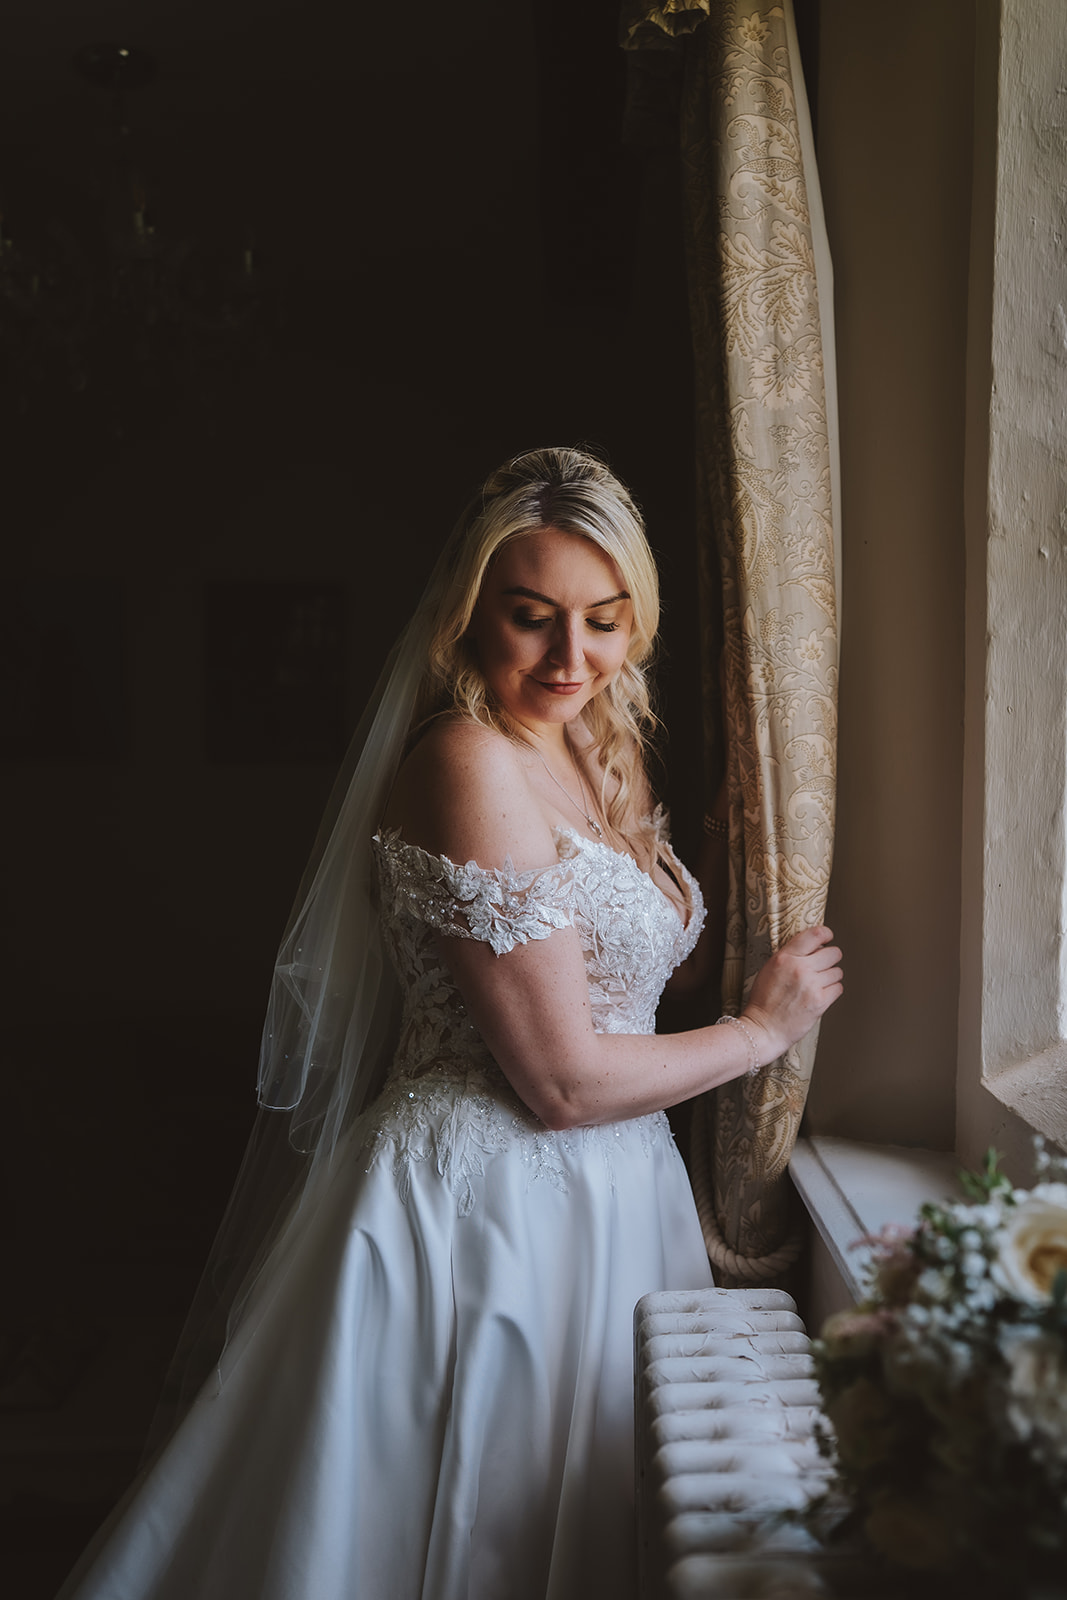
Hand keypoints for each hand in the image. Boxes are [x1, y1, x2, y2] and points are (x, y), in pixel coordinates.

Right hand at [742, 925, 842, 1064]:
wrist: (763, 1028)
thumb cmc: (764, 1001)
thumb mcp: (770, 969)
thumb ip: (790, 956)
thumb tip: (814, 947)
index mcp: (785, 957)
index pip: (815, 934)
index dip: (826, 934)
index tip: (827, 937)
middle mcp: (799, 968)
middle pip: (833, 953)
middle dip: (830, 958)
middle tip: (823, 965)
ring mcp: (811, 985)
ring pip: (837, 972)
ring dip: (830, 977)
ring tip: (817, 984)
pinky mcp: (820, 1001)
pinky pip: (838, 988)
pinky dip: (832, 991)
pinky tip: (820, 994)